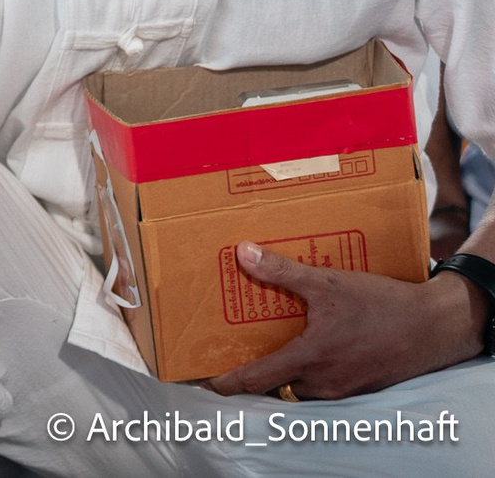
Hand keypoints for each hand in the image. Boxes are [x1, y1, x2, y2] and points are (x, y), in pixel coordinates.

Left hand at [206, 243, 487, 400]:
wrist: (435, 327)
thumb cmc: (383, 306)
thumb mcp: (329, 283)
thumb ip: (283, 272)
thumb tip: (242, 253)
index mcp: (311, 359)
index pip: (257, 380)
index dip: (228, 383)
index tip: (207, 381)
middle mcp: (324, 381)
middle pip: (276, 385)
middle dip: (253, 372)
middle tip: (232, 352)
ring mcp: (344, 387)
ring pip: (300, 386)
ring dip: (283, 371)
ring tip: (267, 344)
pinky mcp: (360, 384)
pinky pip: (323, 382)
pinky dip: (308, 369)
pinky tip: (308, 344)